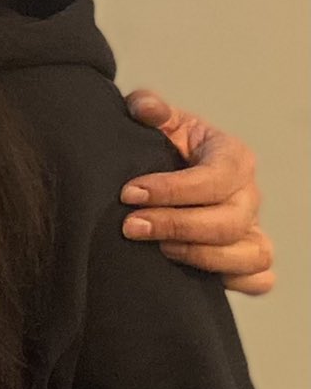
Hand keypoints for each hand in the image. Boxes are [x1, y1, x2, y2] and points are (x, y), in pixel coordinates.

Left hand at [120, 89, 272, 294]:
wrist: (162, 172)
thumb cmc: (162, 144)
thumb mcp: (156, 120)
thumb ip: (148, 107)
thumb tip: (145, 108)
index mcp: (232, 156)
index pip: (215, 177)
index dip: (173, 189)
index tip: (129, 193)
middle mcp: (248, 195)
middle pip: (230, 220)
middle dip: (177, 225)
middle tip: (131, 226)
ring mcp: (252, 228)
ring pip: (251, 253)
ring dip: (202, 257)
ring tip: (157, 249)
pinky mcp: (248, 257)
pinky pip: (259, 278)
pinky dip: (234, 281)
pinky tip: (190, 271)